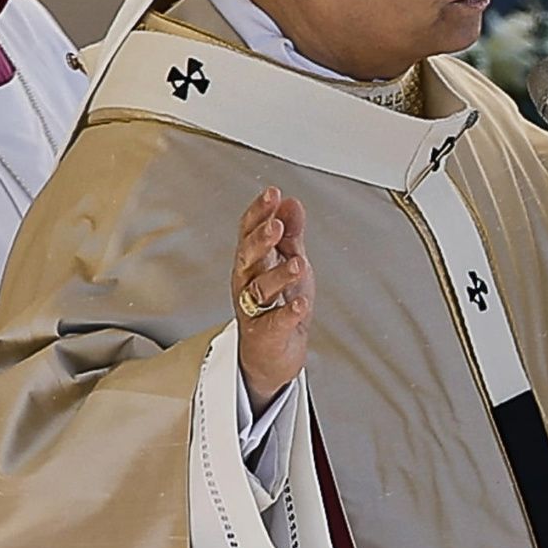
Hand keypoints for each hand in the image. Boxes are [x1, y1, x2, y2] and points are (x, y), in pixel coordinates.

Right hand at [233, 187, 315, 410]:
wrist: (272, 353)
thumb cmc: (278, 305)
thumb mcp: (287, 263)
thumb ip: (290, 234)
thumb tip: (290, 202)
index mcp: (252, 263)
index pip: (249, 232)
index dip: (259, 212)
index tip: (272, 194)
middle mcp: (248, 283)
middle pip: (248, 257)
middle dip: (260, 240)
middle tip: (276, 225)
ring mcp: (254, 309)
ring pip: (260, 288)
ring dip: (279, 274)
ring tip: (298, 264)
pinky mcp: (265, 334)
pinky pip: (275, 321)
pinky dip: (288, 312)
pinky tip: (300, 304)